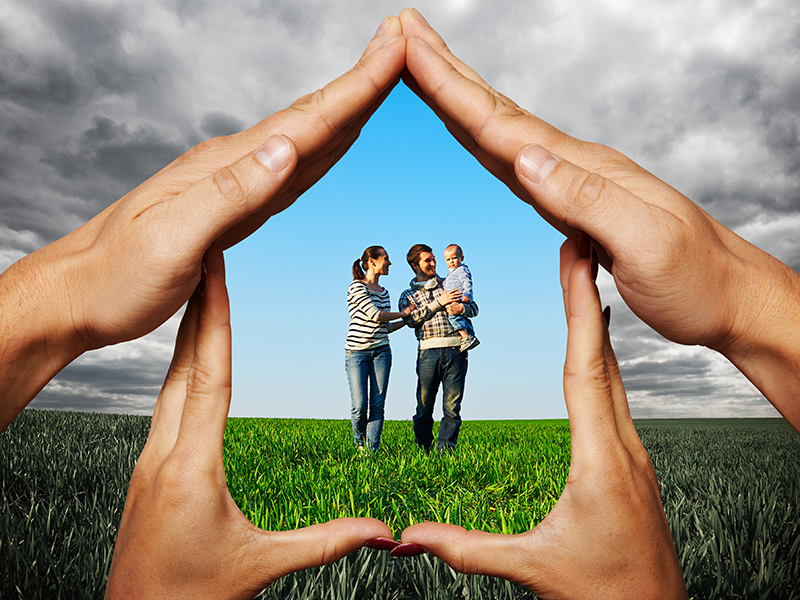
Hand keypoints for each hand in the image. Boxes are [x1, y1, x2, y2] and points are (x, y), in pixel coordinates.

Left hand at [1, 17, 406, 428]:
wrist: (76, 297)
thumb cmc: (115, 276)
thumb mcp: (172, 239)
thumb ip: (232, 193)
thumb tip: (289, 148)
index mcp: (224, 167)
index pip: (303, 122)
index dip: (355, 89)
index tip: (393, 51)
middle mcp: (231, 165)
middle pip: (309, 119)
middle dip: (360, 85)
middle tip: (399, 49)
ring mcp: (230, 184)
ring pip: (303, 141)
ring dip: (344, 113)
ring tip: (377, 85)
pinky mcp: (229, 208)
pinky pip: (287, 174)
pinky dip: (318, 153)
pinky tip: (327, 147)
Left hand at [105, 245, 390, 598]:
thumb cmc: (189, 597)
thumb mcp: (260, 565)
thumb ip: (324, 543)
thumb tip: (382, 532)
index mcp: (190, 466)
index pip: (211, 378)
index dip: (216, 322)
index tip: (216, 274)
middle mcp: (162, 452)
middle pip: (185, 367)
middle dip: (201, 310)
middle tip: (209, 258)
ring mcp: (148, 459)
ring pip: (170, 383)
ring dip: (188, 336)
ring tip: (203, 297)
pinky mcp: (146, 469)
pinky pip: (164, 403)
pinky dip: (180, 369)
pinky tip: (187, 361)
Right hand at [398, 9, 799, 428]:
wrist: (732, 298)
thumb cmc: (697, 280)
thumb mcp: (648, 243)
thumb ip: (585, 199)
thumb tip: (523, 159)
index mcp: (586, 172)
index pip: (506, 125)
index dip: (453, 90)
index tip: (412, 50)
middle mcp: (578, 167)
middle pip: (499, 114)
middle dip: (447, 75)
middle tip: (407, 35)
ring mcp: (578, 182)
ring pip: (506, 133)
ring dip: (462, 100)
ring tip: (428, 70)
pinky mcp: (578, 205)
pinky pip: (520, 164)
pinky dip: (489, 141)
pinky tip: (479, 134)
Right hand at [398, 237, 687, 599]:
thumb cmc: (604, 595)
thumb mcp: (533, 567)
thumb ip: (468, 549)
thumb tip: (408, 536)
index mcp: (601, 460)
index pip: (585, 370)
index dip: (580, 311)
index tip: (578, 259)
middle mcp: (624, 447)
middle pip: (605, 359)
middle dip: (589, 299)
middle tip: (580, 246)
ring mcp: (634, 454)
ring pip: (616, 377)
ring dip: (598, 329)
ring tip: (586, 284)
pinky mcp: (634, 465)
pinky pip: (619, 398)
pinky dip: (605, 363)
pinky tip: (599, 355)